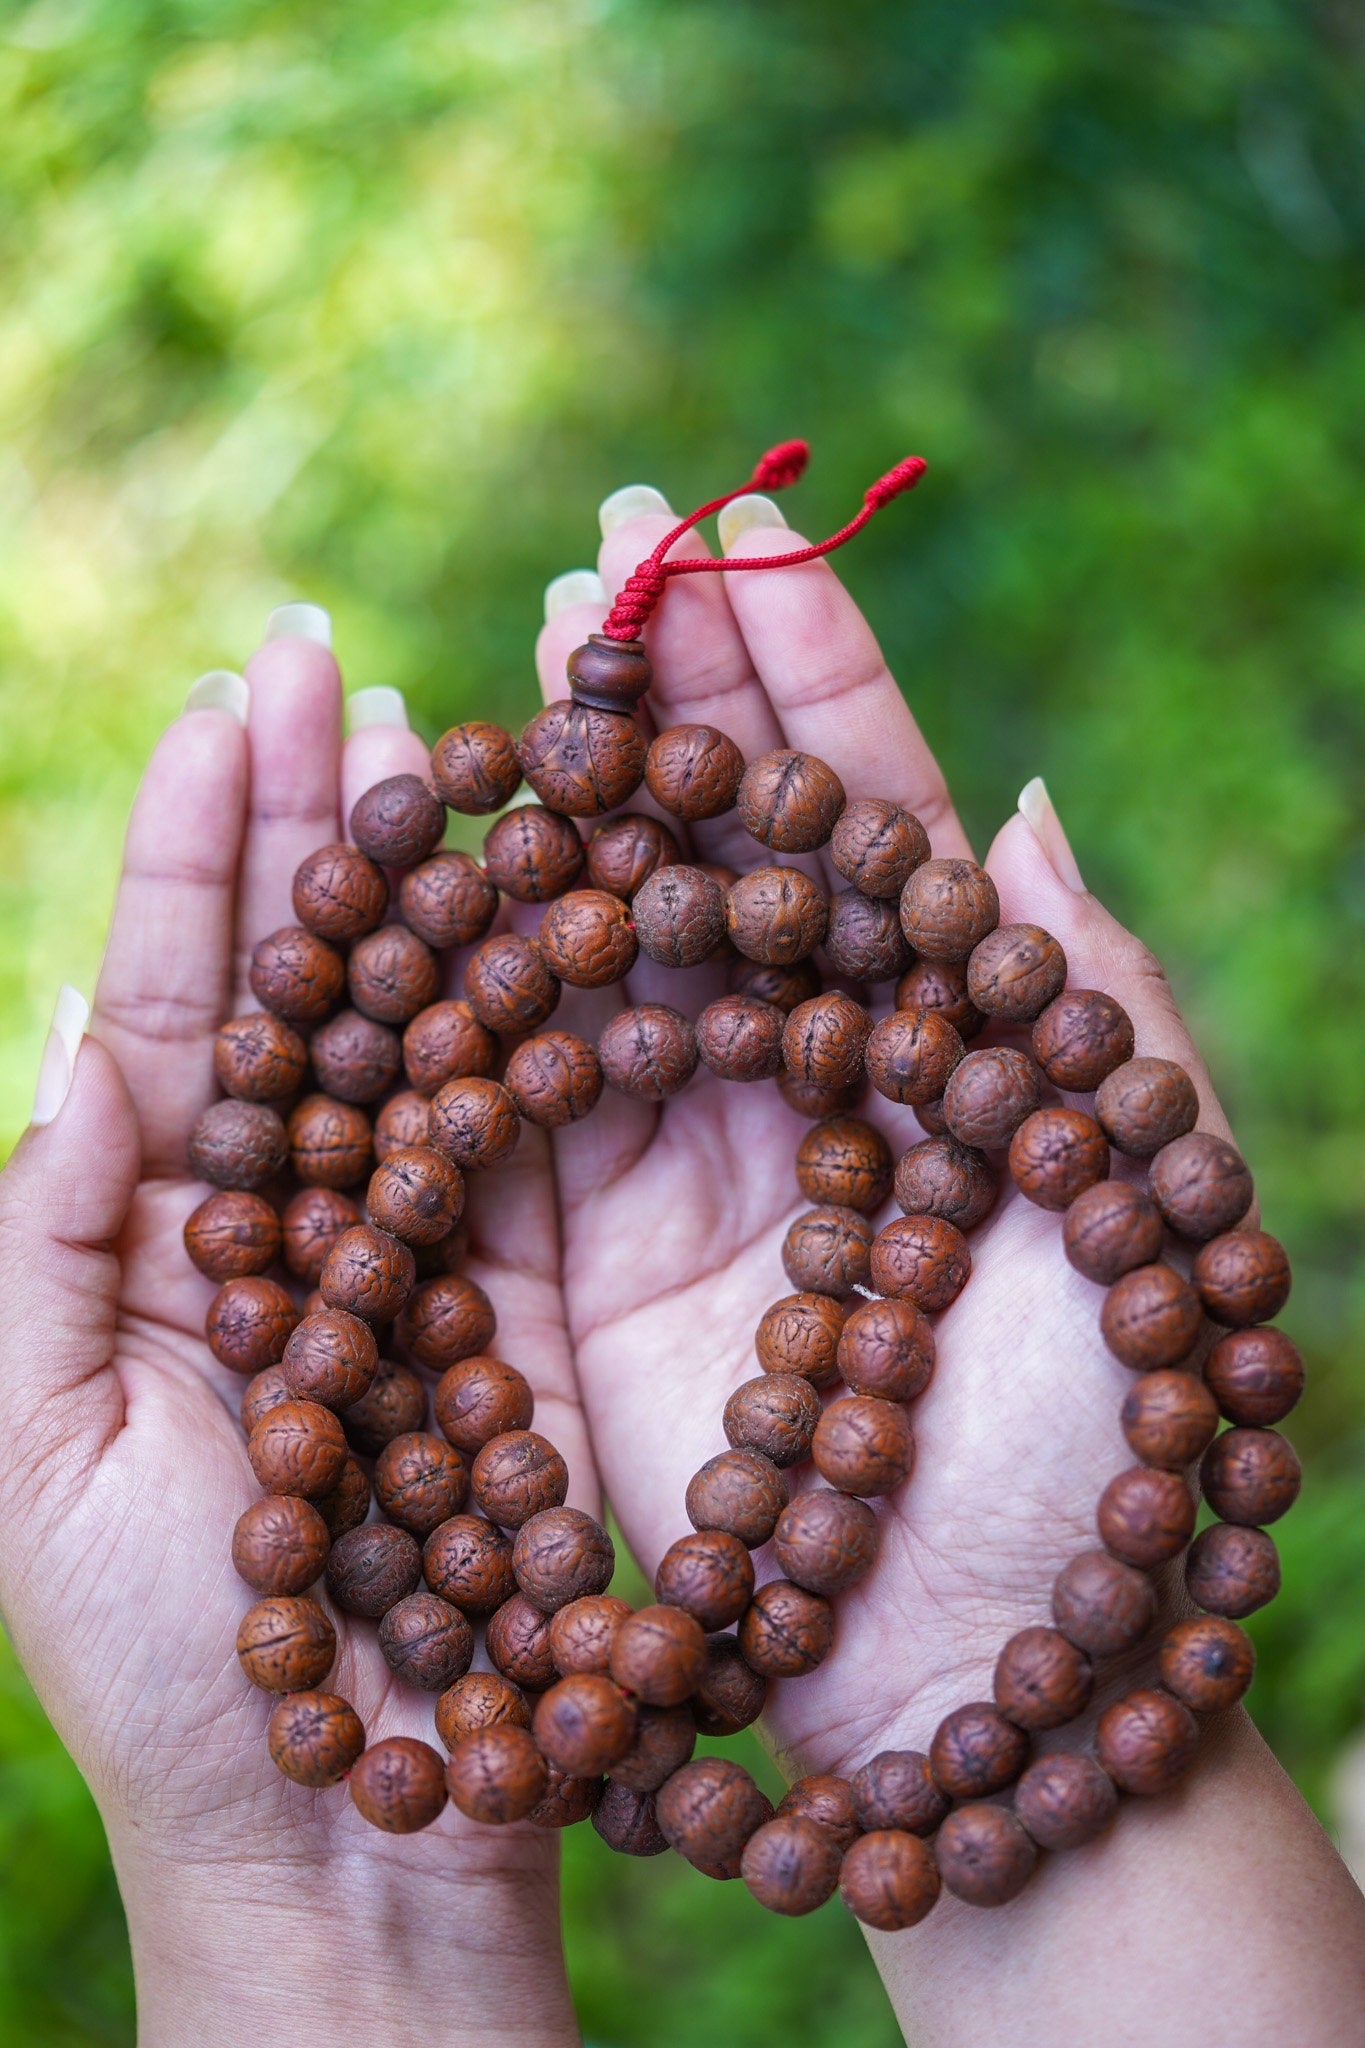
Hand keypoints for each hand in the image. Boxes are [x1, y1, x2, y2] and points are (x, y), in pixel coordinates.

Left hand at [0, 635, 583, 2047]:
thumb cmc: (168, 1675)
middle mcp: (285, 1216)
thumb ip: (46, 1238)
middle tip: (338, 659)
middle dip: (309, 819)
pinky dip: (543, 1018)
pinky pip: (534, 1140)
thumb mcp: (33, 1454)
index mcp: (150, 1231)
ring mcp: (414, 1246)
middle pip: (304, 979)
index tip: (236, 699)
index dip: (198, 843)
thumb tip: (86, 1042)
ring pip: (422, 1030)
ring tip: (441, 737)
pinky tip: (555, 905)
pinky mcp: (530, 1304)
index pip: (179, 996)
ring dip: (427, 887)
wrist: (352, 1844)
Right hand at [534, 493, 1364, 2044]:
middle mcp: (796, 1079)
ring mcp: (671, 1161)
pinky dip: (462, 973)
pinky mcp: (560, 1265)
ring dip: (561, 799)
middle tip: (612, 541)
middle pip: (714, 850)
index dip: (806, 670)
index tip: (747, 527)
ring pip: (599, 940)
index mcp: (939, 1040)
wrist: (988, 1674)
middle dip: (669, 692)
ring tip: (516, 654)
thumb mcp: (1149, 1184)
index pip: (862, 817)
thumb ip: (1092, 993)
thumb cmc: (1106, 1440)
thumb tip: (1024, 807)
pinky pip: (499, 1091)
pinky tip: (433, 845)